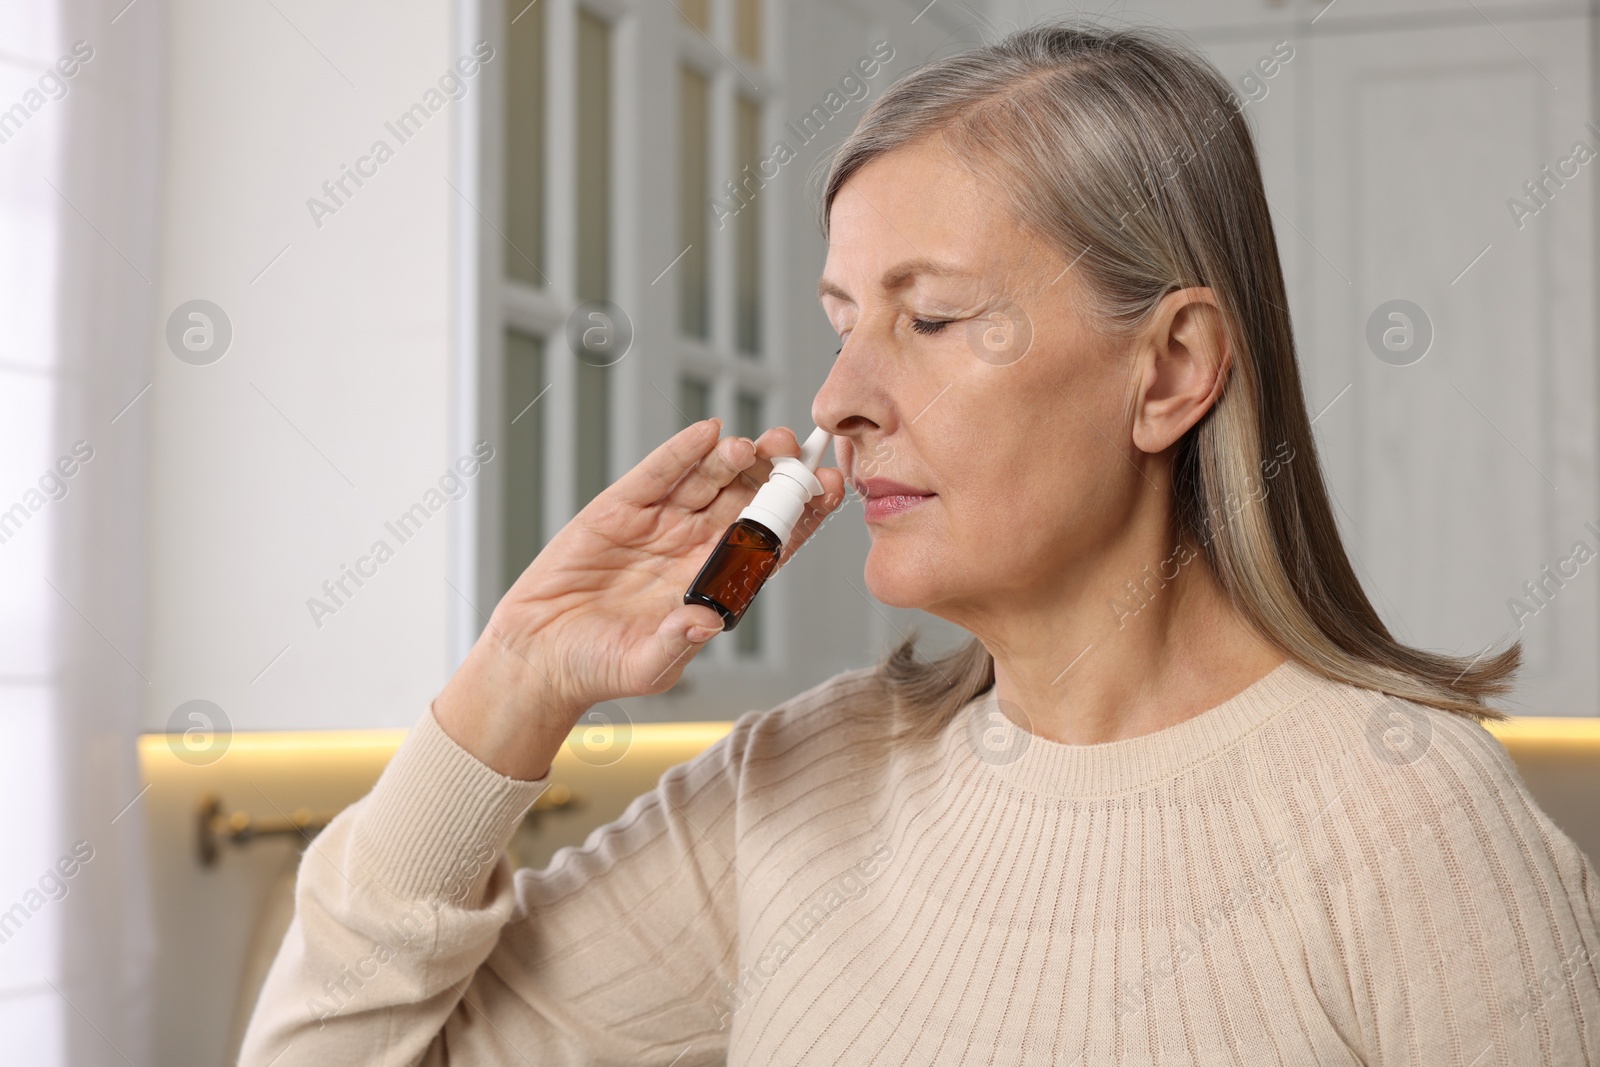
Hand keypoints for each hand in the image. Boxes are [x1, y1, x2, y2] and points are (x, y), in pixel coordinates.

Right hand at [433, 418, 847, 778]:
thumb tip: (709, 619)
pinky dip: (681, 453)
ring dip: (734, 459)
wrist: (538, 655)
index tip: (829, 491)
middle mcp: (695, 548)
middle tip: (793, 452)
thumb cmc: (599, 667)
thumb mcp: (646, 665)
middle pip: (748, 501)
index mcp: (716, 584)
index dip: (801, 516)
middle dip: (774, 475)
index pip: (772, 543)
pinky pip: (658, 474)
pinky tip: (706, 434)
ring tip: (755, 445)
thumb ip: (678, 641)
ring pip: (709, 481)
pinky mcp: (620, 510)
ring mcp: (660, 525)